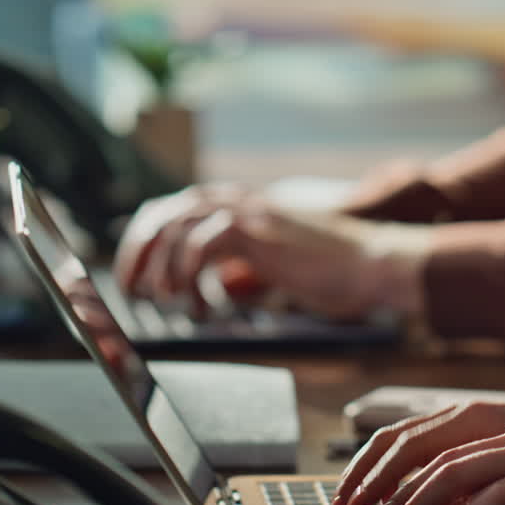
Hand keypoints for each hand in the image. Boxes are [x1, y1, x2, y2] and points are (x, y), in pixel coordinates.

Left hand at [113, 185, 429, 319]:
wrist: (371, 262)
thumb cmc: (334, 271)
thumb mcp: (278, 264)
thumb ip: (246, 264)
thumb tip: (219, 282)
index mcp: (242, 206)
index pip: (175, 209)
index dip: (147, 240)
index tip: (137, 273)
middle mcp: (239, 202)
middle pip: (165, 211)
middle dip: (139, 250)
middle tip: (133, 288)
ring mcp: (248, 213)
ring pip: (177, 225)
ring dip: (161, 266)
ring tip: (164, 299)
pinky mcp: (257, 231)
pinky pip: (202, 244)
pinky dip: (189, 274)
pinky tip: (197, 302)